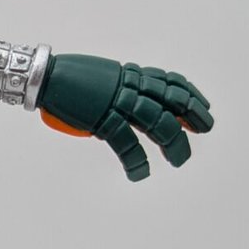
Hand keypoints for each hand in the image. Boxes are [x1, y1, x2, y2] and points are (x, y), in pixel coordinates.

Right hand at [39, 53, 213, 181]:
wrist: (44, 77)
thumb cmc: (65, 79)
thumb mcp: (100, 80)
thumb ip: (118, 93)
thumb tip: (128, 115)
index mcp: (128, 75)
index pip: (168, 81)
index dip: (189, 93)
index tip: (202, 106)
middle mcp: (128, 87)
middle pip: (170, 100)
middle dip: (191, 115)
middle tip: (204, 130)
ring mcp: (116, 103)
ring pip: (156, 122)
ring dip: (172, 143)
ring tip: (179, 160)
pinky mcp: (102, 120)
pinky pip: (126, 143)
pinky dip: (136, 161)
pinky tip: (141, 174)